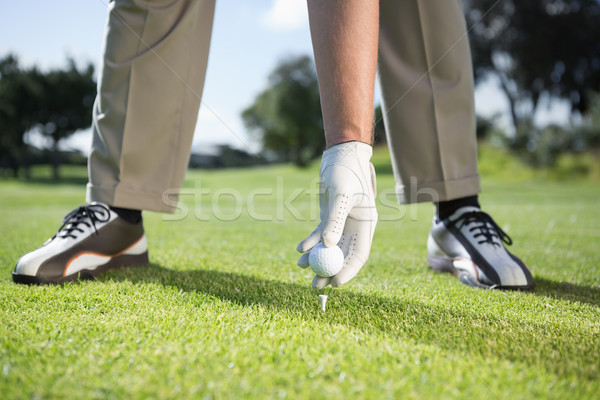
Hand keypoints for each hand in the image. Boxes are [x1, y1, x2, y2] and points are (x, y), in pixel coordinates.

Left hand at [296, 141, 377, 288]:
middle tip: (315, 285)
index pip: (359, 255)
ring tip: (301, 267)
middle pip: (343, 256)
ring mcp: (342, 223)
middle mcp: (355, 227)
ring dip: (316, 259)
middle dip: (329, 271)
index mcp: (366, 224)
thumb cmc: (345, 171)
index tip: (334, 283)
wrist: (339, 155)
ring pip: (329, 248)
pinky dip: (310, 243)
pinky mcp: (329, 218)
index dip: (347, 271)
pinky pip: (319, 236)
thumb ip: (335, 220)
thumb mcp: (340, 195)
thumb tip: (327, 246)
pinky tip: (299, 250)